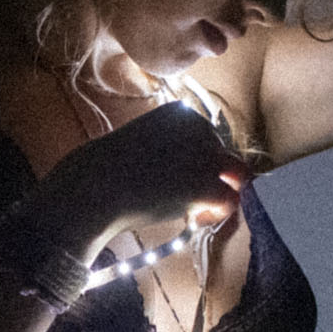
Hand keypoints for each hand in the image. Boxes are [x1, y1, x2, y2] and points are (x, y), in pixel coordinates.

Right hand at [29, 100, 245, 254]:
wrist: (95, 186)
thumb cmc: (107, 171)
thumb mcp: (142, 144)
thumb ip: (170, 151)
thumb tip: (190, 174)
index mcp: (182, 113)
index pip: (207, 138)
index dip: (197, 161)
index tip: (176, 178)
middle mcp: (200, 127)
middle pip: (223, 155)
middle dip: (209, 178)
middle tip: (184, 198)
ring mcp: (207, 155)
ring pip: (236, 176)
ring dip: (220, 192)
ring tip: (194, 209)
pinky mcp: (207, 184)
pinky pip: (231, 200)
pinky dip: (217, 213)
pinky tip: (193, 218)